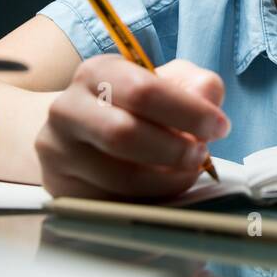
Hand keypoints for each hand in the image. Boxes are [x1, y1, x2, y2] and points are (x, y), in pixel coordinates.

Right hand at [36, 56, 229, 199]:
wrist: (75, 135)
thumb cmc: (129, 107)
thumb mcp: (164, 82)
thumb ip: (194, 84)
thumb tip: (208, 98)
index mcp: (97, 73)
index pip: (143, 91)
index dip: (188, 111)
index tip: (219, 127)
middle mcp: (68, 108)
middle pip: (124, 134)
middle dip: (174, 150)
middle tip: (200, 156)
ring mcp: (58, 151)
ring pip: (121, 177)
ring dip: (166, 181)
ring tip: (184, 173)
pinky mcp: (60, 188)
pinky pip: (112, 203)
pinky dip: (147, 200)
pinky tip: (158, 189)